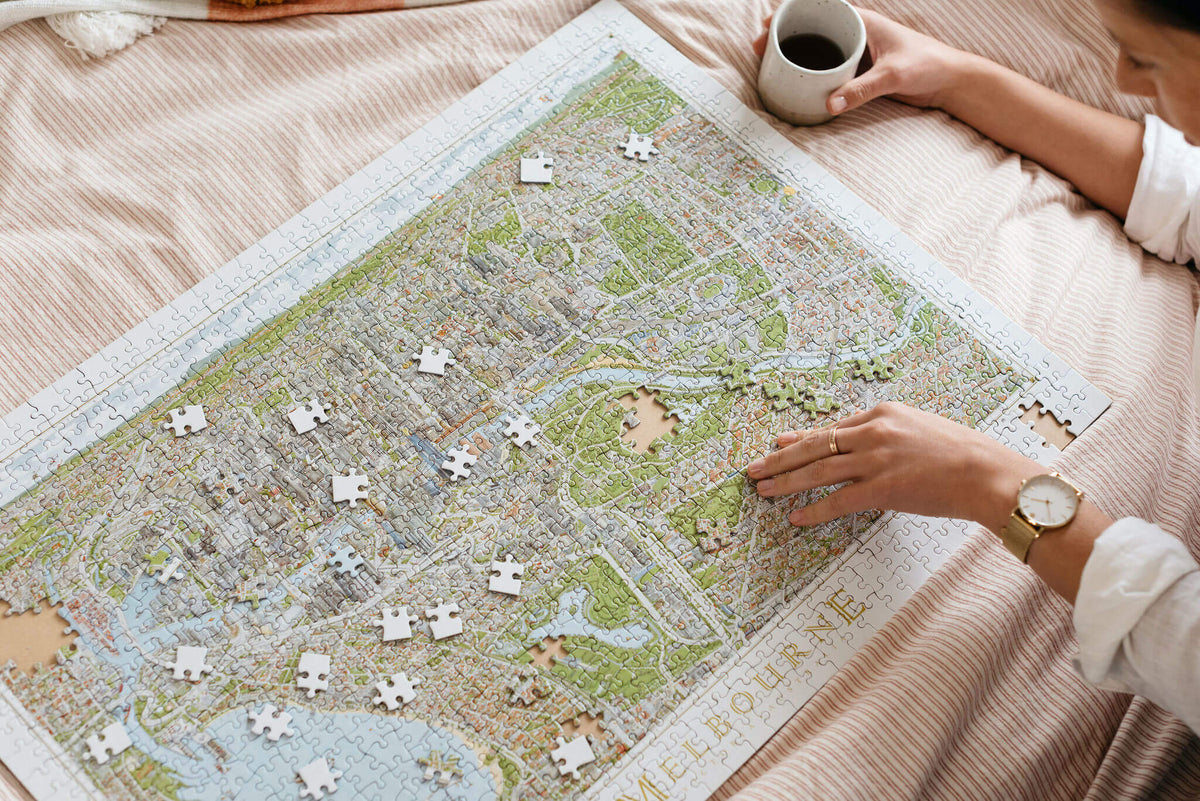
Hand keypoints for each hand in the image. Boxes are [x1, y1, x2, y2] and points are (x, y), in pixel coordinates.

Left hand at [746, 402, 1041, 532]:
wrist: (988, 473)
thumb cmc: (963, 454)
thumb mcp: (921, 429)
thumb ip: (890, 434)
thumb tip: (867, 445)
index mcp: (883, 413)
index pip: (832, 428)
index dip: (800, 438)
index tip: (778, 444)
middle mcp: (873, 432)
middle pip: (815, 446)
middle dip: (779, 459)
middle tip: (754, 468)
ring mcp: (876, 460)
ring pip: (818, 471)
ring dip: (786, 482)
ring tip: (763, 490)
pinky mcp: (882, 489)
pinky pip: (838, 501)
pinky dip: (814, 511)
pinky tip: (796, 518)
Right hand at [752, 9, 976, 115]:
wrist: (948, 81)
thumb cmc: (927, 65)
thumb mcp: (893, 76)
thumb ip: (863, 89)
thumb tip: (830, 104)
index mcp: (862, 21)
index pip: (820, 9)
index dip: (791, 13)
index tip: (768, 24)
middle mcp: (856, 33)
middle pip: (811, 29)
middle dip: (783, 36)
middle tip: (759, 49)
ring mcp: (855, 53)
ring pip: (817, 50)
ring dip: (794, 56)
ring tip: (769, 65)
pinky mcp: (858, 71)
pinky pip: (827, 69)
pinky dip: (809, 74)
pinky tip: (795, 84)